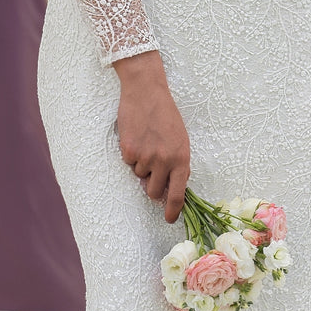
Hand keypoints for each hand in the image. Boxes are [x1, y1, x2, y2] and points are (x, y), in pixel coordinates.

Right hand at [114, 51, 190, 223]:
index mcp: (182, 158)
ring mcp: (146, 157)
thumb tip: (169, 188)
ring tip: (146, 141)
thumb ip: (177, 164)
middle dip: (151, 183)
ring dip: (141, 164)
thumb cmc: (165, 115)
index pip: (178, 194)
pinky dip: (130, 153)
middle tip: (152, 165)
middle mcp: (165, 161)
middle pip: (153, 191)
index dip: (173, 211)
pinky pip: (128, 163)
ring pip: (139, 176)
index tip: (170, 219)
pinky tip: (136, 136)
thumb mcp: (180, 140)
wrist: (146, 91)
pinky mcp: (129, 151)